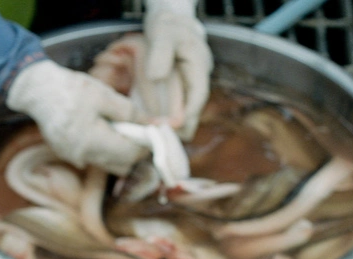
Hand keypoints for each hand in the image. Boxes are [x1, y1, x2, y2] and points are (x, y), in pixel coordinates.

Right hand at [6, 59, 147, 175]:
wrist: (38, 91)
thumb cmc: (71, 89)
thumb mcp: (104, 95)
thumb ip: (130, 113)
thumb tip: (155, 124)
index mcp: (93, 141)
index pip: (130, 154)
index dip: (146, 145)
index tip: (154, 131)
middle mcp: (84, 157)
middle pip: (121, 165)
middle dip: (135, 150)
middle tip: (139, 129)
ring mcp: (75, 159)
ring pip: (109, 164)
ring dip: (120, 150)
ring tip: (121, 128)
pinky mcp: (69, 156)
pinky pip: (96, 159)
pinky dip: (105, 149)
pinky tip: (103, 130)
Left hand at [143, 0, 212, 140]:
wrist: (170, 25)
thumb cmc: (167, 28)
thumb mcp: (162, 34)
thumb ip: (160, 54)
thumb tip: (156, 77)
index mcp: (199, 67)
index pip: (198, 97)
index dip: (187, 115)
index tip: (172, 128)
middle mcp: (198, 82)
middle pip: (193, 113)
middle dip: (178, 128)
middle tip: (158, 139)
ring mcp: (190, 91)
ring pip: (186, 118)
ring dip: (172, 129)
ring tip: (154, 139)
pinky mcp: (181, 97)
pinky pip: (177, 115)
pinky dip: (167, 124)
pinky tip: (153, 130)